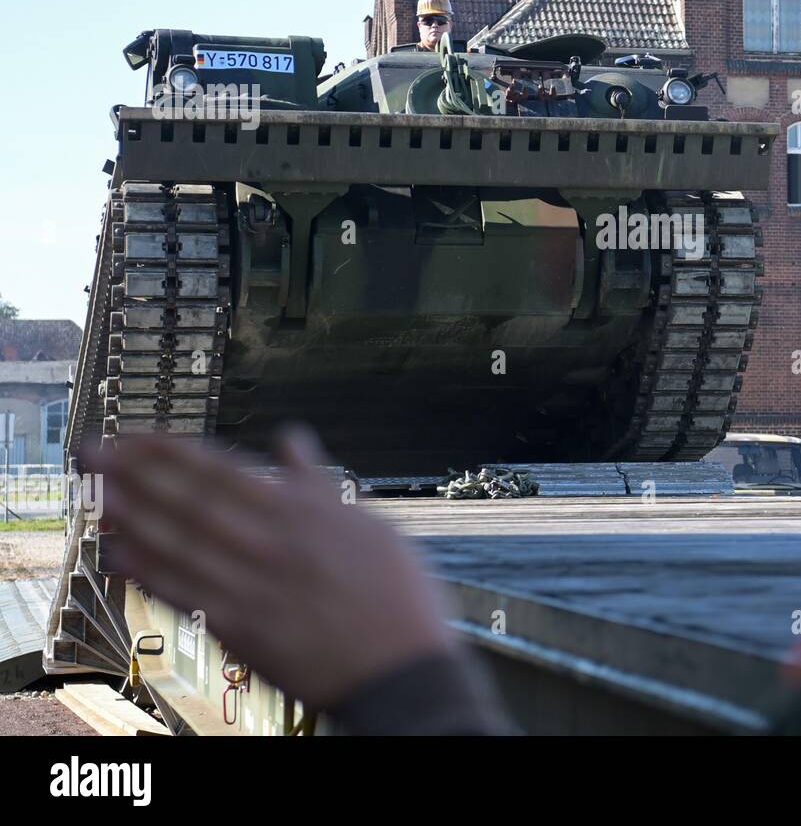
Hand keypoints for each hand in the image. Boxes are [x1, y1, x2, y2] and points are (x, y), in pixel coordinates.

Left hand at [84, 427, 456, 708]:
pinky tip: (120, 555)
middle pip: (190, 502)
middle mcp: (272, 544)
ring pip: (181, 546)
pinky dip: (151, 574)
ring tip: (94, 495)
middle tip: (91, 453)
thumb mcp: (368, 524)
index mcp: (305, 512)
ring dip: (132, 518)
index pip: (223, 472)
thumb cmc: (395, 594)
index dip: (171, 452)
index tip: (133, 435)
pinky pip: (188, 596)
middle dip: (136, 474)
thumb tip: (291, 437)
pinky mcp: (244, 631)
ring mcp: (255, 588)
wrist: (403, 670)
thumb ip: (318, 481)